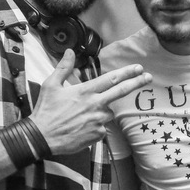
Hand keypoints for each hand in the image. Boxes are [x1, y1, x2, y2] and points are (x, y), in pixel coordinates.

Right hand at [31, 49, 150, 155]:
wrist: (42, 137)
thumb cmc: (46, 111)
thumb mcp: (51, 85)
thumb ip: (63, 67)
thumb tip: (70, 51)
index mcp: (85, 91)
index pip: (111, 79)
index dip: (127, 73)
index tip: (138, 68)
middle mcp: (95, 105)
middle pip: (120, 92)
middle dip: (136, 82)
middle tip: (148, 77)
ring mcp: (98, 121)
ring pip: (108, 112)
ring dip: (101, 111)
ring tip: (81, 116)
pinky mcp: (97, 135)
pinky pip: (102, 128)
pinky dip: (95, 126)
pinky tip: (80, 127)